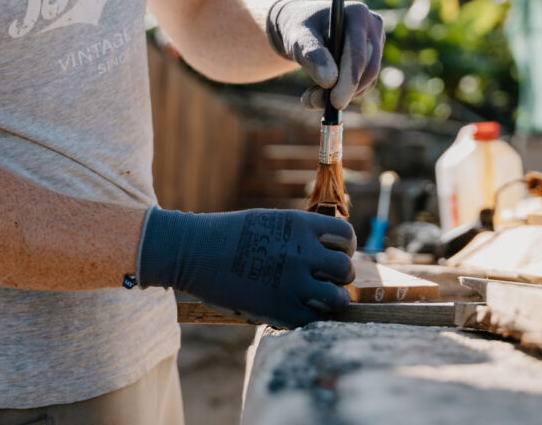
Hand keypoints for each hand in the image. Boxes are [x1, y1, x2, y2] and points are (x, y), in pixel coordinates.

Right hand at [137, 208, 355, 328]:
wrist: (194, 251)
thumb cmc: (229, 235)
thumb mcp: (270, 221)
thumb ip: (299, 234)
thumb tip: (325, 250)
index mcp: (300, 225)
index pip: (346, 236)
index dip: (345, 248)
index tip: (335, 255)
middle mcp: (302, 252)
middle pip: (345, 269)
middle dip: (340, 276)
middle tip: (327, 280)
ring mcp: (292, 282)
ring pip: (337, 298)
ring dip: (332, 300)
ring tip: (320, 299)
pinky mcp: (279, 309)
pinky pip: (313, 320)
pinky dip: (311, 319)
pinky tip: (299, 312)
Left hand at [265, 0, 384, 109]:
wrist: (304, 28)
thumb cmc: (299, 29)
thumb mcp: (298, 39)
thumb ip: (311, 55)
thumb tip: (329, 81)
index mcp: (357, 14)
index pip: (358, 53)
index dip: (349, 80)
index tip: (335, 102)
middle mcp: (373, 26)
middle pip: (368, 68)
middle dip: (344, 91)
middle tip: (314, 103)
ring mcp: (377, 42)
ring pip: (368, 80)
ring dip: (342, 95)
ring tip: (310, 97)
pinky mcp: (374, 57)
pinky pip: (365, 84)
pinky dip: (345, 94)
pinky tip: (320, 93)